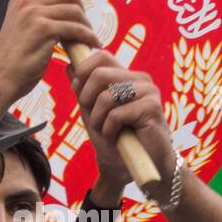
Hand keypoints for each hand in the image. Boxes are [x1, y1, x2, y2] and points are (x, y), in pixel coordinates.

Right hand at [0, 0, 99, 106]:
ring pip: (74, 10)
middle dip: (80, 7)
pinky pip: (75, 28)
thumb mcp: (18, 29)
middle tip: (81, 24)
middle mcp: (25, 4)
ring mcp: (34, 15)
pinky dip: (87, 37)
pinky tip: (90, 44)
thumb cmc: (14, 62)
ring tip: (86, 38)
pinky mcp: (44, 30)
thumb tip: (62, 7)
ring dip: (85, 25)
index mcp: (18, 2)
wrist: (4, 82)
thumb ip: (34, 14)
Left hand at [69, 50, 173, 193]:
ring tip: (109, 130)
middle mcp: (139, 79)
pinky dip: (109, 130)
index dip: (82, 71)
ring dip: (98, 119)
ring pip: (106, 96)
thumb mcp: (91, 111)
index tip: (78, 92)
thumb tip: (69, 65)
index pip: (101, 56)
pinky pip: (116, 114)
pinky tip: (118, 136)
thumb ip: (82, 89)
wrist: (130, 165)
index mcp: (125, 76)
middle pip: (99, 74)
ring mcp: (148, 91)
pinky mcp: (152, 107)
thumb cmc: (113, 138)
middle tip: (95, 118)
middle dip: (87, 100)